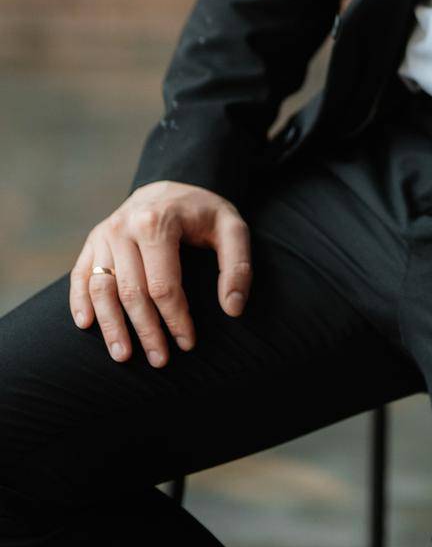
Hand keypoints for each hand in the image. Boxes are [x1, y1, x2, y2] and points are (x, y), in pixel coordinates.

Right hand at [69, 181, 251, 367]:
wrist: (172, 186)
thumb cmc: (203, 213)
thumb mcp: (232, 229)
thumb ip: (237, 266)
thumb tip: (233, 308)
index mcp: (158, 222)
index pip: (163, 285)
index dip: (175, 319)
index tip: (187, 343)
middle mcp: (125, 226)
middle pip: (131, 292)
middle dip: (146, 330)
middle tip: (160, 360)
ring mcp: (105, 233)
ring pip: (101, 288)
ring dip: (111, 326)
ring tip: (124, 356)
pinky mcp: (93, 240)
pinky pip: (80, 275)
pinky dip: (79, 302)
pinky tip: (86, 326)